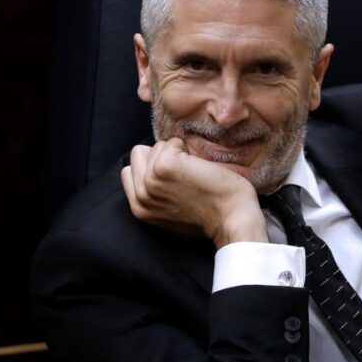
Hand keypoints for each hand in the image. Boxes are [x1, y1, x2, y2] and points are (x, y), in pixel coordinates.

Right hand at [120, 138, 267, 247]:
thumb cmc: (212, 216)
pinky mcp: (165, 166)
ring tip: (194, 173)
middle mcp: (140, 196)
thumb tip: (153, 172)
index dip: (152, 167)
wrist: (232, 219)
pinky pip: (172, 142)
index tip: (174, 178)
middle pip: (138, 154)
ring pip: (156, 146)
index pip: (129, 171)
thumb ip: (156, 197)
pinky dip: (187, 148)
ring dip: (177, 153)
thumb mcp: (172, 214)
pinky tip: (200, 167)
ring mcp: (151, 180)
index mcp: (139, 209)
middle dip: (161, 156)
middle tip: (185, 174)